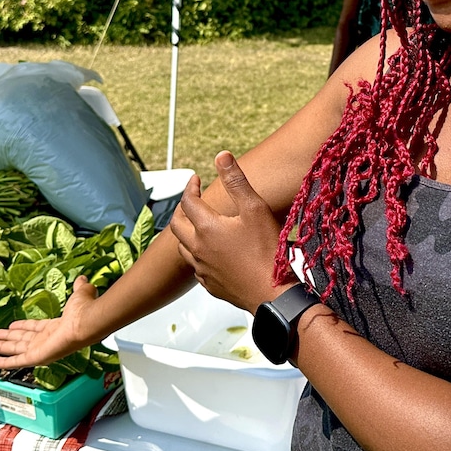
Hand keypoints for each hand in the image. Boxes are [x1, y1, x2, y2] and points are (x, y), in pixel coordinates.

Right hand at [0, 274, 97, 368]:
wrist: (86, 323)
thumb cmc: (84, 310)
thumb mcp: (80, 294)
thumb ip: (80, 287)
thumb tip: (82, 279)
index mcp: (56, 326)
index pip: (35, 328)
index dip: (23, 326)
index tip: (12, 325)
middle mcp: (48, 339)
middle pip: (24, 339)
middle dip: (10, 338)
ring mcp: (42, 349)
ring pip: (17, 349)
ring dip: (4, 347)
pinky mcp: (37, 357)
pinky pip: (18, 361)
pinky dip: (5, 363)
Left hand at [172, 151, 290, 310]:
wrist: (273, 294)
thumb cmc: (267, 252)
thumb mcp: (255, 209)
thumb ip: (236, 181)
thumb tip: (221, 156)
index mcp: (207, 228)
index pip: (188, 201)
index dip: (190, 186)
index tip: (195, 179)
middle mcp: (199, 249)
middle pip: (177, 224)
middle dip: (182, 208)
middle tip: (191, 199)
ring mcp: (203, 269)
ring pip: (183, 247)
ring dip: (186, 232)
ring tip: (195, 225)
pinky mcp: (210, 285)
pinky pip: (196, 267)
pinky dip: (196, 254)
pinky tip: (208, 253)